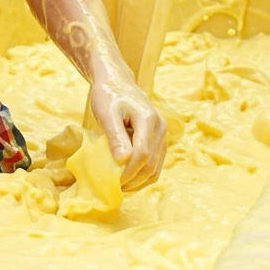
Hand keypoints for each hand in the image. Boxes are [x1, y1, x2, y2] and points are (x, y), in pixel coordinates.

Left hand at [89, 71, 166, 190]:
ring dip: (139, 181)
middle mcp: (160, 127)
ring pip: (156, 167)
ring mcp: (162, 133)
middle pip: (151, 164)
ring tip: (121, 186)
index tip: (113, 181)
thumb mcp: (107, 114)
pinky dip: (144, 175)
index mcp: (149, 119)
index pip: (143, 154)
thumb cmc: (108, 95)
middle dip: (134, 180)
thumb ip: (115, 136)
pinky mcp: (159, 139)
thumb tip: (122, 161)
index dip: (128, 172)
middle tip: (114, 187)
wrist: (117, 82)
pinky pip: (156, 163)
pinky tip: (129, 178)